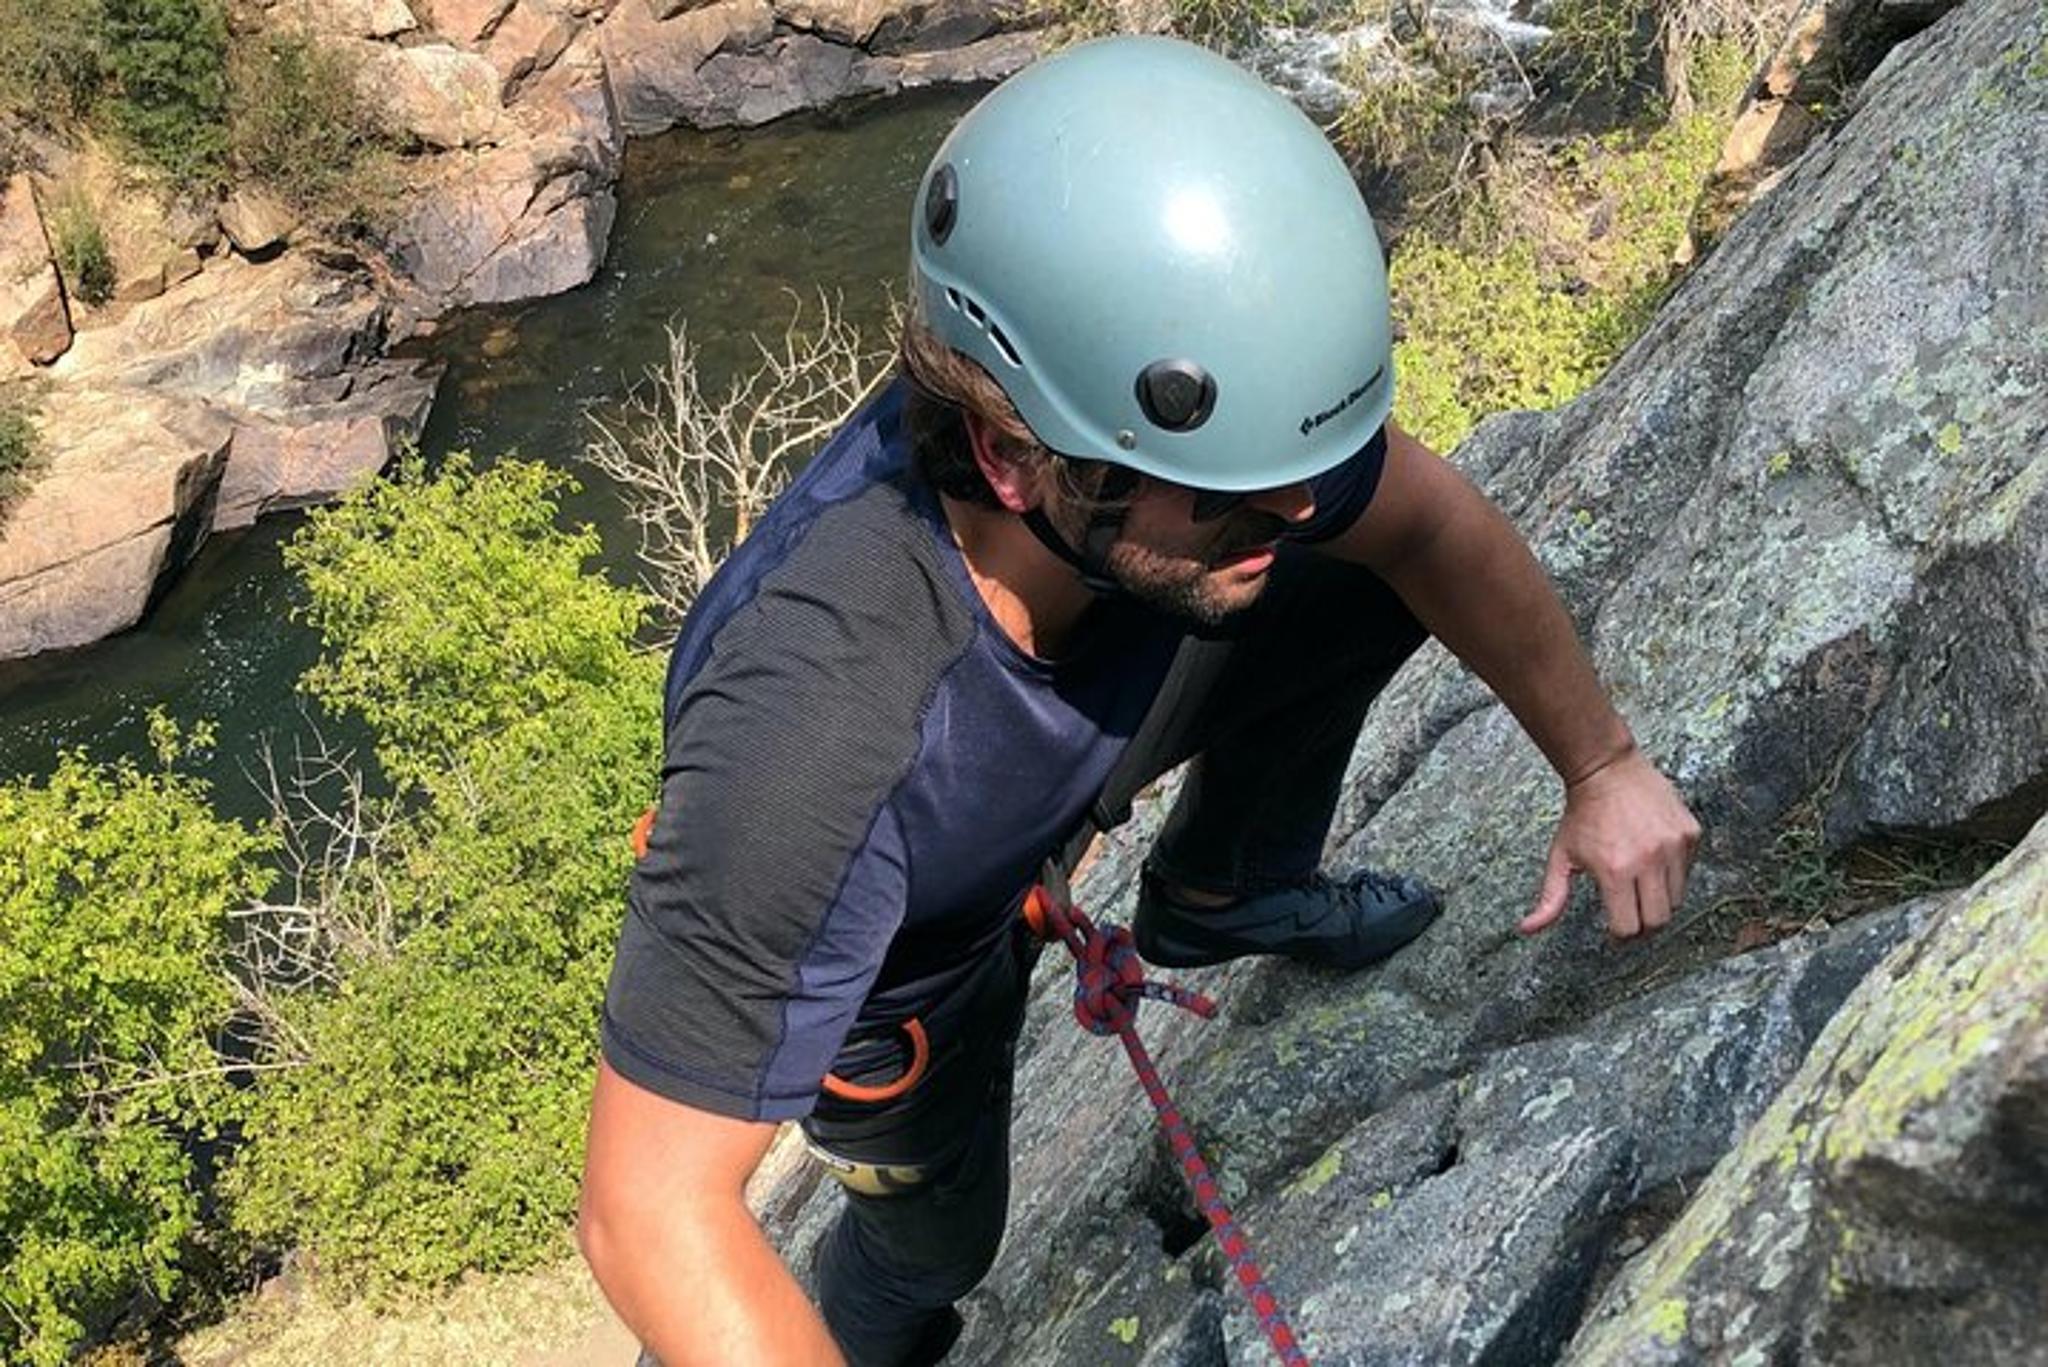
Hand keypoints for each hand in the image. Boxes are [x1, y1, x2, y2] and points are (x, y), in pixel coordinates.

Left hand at [1520, 748, 1701, 938]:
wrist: (1607, 769)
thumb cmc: (1581, 815)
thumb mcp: (1560, 857)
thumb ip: (1550, 898)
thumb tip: (1527, 929)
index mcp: (1614, 871)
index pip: (1628, 928)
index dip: (1619, 934)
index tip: (1614, 929)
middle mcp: (1649, 860)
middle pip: (1658, 920)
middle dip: (1643, 925)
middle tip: (1630, 912)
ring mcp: (1673, 846)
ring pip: (1677, 899)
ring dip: (1660, 900)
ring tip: (1640, 883)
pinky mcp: (1690, 834)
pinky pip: (1688, 870)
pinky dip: (1673, 874)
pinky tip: (1653, 858)